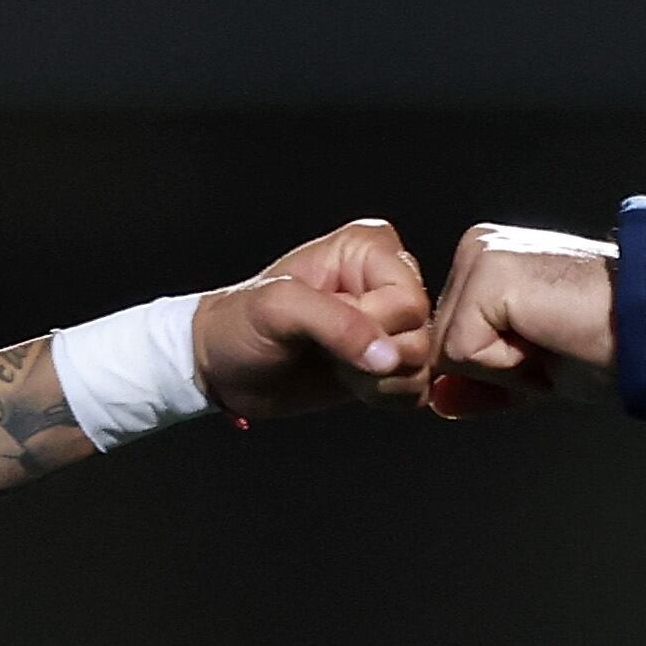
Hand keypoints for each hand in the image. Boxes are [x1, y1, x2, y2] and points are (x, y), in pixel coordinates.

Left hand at [189, 219, 432, 416]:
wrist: (222, 367)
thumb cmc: (240, 325)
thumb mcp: (279, 309)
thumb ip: (338, 325)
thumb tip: (389, 357)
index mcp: (368, 249)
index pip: (409, 300)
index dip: (374, 326)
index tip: (329, 330)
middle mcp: (386, 281)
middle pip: (421, 333)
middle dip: (376, 358)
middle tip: (330, 354)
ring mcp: (389, 324)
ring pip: (422, 364)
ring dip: (378, 380)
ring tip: (335, 367)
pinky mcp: (388, 362)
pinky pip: (417, 387)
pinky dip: (386, 395)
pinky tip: (350, 385)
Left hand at [425, 224, 617, 414]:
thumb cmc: (610, 344)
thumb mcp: (530, 373)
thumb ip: (479, 384)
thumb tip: (437, 400)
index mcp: (486, 262)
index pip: (448, 343)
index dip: (495, 371)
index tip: (546, 351)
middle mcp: (479, 248)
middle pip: (441, 348)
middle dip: (497, 370)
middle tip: (553, 345)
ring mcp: (481, 256)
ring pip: (447, 353)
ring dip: (504, 368)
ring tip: (552, 339)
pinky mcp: (489, 274)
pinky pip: (461, 353)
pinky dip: (507, 365)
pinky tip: (548, 335)